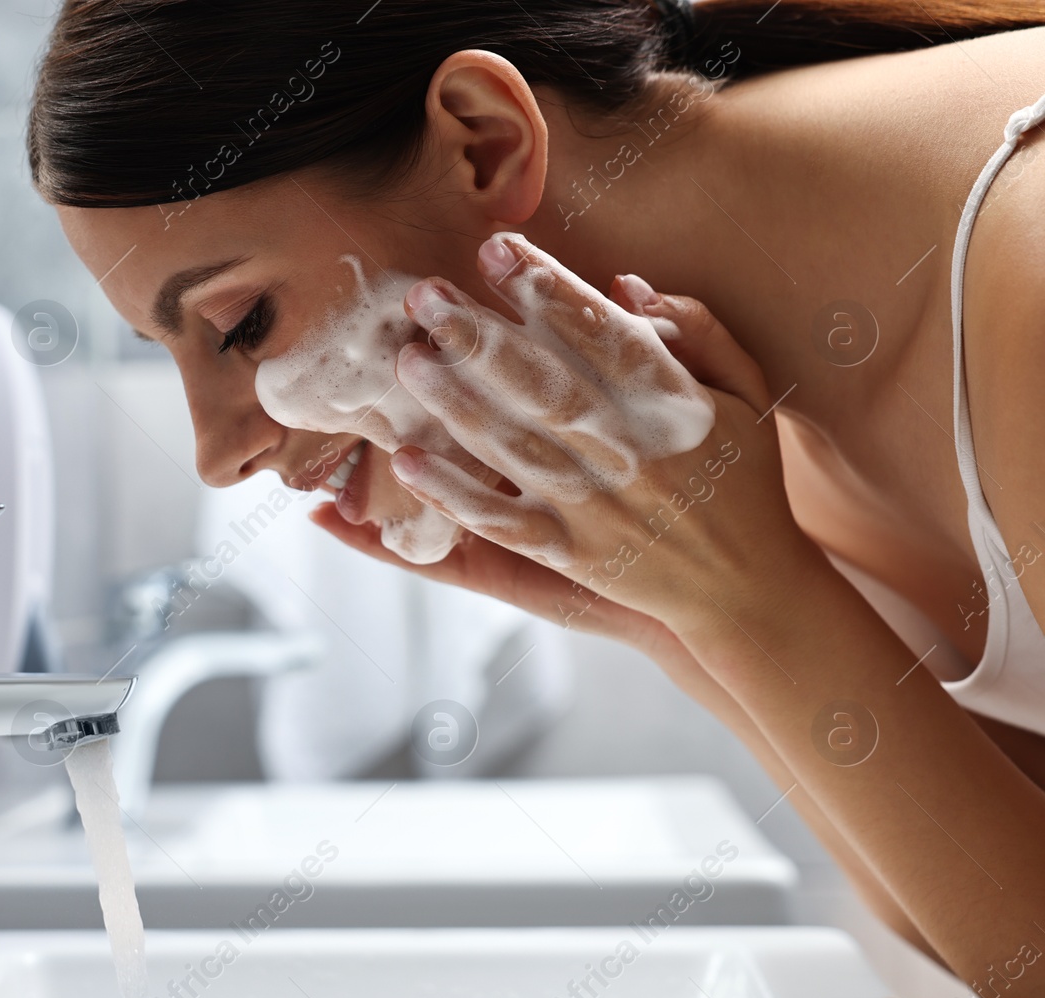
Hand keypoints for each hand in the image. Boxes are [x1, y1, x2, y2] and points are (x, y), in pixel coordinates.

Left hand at [384, 232, 811, 635]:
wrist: (750, 589)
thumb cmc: (745, 478)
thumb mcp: (747, 395)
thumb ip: (699, 331)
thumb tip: (625, 285)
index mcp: (674, 406)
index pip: (601, 334)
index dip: (546, 289)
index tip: (494, 248)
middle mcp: (631, 455)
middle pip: (544, 386)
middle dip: (479, 337)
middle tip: (422, 295)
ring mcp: (597, 509)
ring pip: (515, 448)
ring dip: (456, 404)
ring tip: (408, 362)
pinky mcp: (570, 554)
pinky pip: (503, 523)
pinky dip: (454, 494)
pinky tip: (408, 462)